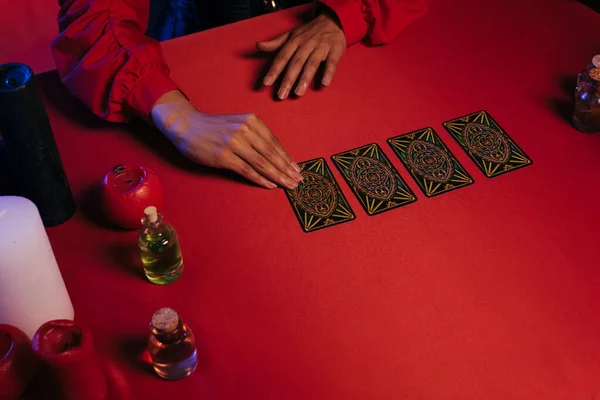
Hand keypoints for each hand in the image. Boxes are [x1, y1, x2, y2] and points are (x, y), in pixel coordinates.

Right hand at [151, 90, 303, 189]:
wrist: (186, 126)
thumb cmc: (214, 128)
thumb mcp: (238, 124)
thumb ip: (255, 136)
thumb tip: (274, 156)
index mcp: (252, 121)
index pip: (274, 143)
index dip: (287, 158)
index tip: (297, 169)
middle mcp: (246, 130)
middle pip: (272, 154)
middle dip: (287, 169)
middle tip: (298, 180)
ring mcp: (234, 143)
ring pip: (262, 163)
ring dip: (278, 176)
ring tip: (288, 185)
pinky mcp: (224, 156)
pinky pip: (247, 170)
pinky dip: (260, 179)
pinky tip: (270, 185)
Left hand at [256, 11, 345, 98]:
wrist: (333, 20)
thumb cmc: (309, 31)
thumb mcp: (291, 35)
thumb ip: (275, 43)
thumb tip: (258, 46)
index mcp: (294, 41)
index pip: (282, 57)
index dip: (274, 70)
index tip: (266, 83)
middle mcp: (306, 44)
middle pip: (295, 63)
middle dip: (288, 80)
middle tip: (281, 95)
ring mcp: (321, 47)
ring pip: (312, 64)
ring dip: (305, 79)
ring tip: (298, 93)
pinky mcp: (335, 50)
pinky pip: (331, 62)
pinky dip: (328, 73)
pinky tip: (324, 84)